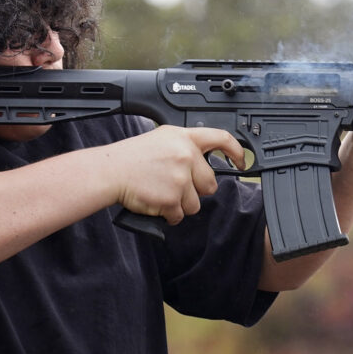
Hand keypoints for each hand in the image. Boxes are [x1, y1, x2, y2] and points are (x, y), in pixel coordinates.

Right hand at [107, 126, 244, 224]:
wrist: (110, 172)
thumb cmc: (132, 158)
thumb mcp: (162, 139)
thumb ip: (185, 147)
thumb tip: (203, 161)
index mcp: (184, 138)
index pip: (221, 138)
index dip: (236, 151)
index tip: (242, 161)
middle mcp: (186, 155)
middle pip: (210, 183)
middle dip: (195, 190)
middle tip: (175, 185)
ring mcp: (181, 178)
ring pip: (195, 203)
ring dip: (181, 204)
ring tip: (162, 193)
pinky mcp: (173, 198)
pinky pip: (180, 215)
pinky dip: (169, 214)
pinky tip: (156, 203)